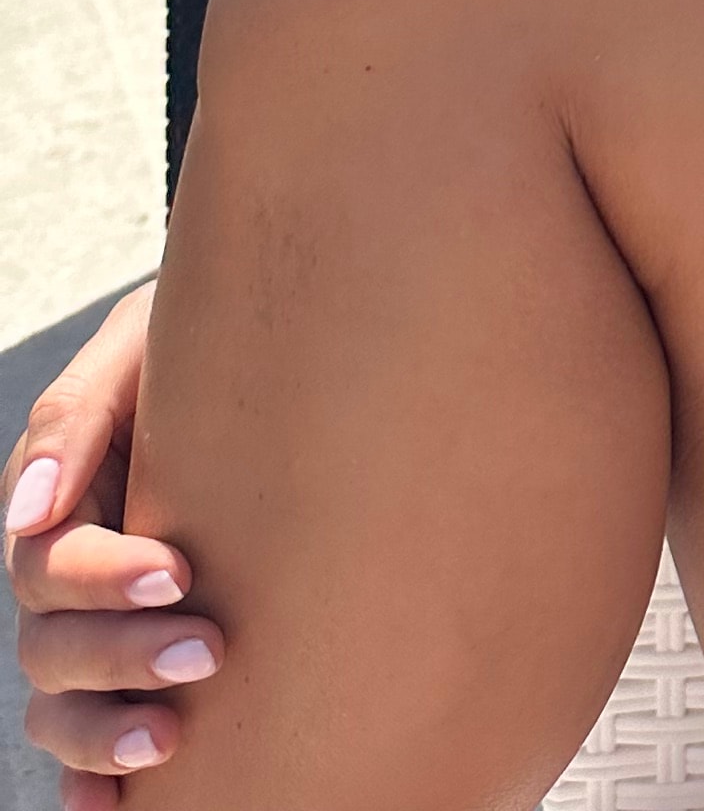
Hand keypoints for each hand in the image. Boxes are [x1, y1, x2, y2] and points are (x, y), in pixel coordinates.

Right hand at [8, 286, 222, 797]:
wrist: (272, 347)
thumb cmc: (204, 341)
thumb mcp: (139, 347)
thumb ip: (77, 416)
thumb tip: (28, 510)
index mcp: (62, 498)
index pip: (54, 564)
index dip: (107, 578)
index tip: (180, 572)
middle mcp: (66, 573)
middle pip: (52, 647)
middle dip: (123, 657)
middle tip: (208, 651)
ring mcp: (94, 623)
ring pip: (60, 703)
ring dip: (105, 731)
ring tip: (173, 735)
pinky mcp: (131, 660)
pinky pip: (84, 740)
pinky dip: (90, 778)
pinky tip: (114, 806)